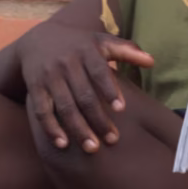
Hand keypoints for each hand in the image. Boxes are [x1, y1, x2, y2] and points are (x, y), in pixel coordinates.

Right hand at [14, 23, 155, 152]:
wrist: (37, 40)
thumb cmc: (78, 44)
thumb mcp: (100, 42)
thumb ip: (126, 50)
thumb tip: (152, 61)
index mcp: (86, 52)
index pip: (99, 72)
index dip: (109, 90)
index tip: (121, 109)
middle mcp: (66, 64)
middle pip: (84, 95)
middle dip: (98, 119)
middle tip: (113, 139)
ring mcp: (50, 77)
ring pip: (65, 106)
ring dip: (78, 129)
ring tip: (92, 148)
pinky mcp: (35, 88)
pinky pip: (42, 111)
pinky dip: (51, 128)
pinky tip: (63, 144)